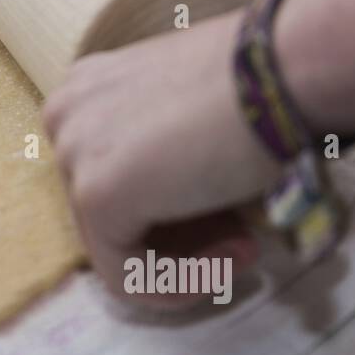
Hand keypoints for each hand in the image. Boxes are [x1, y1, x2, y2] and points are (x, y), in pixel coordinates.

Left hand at [43, 10, 278, 308]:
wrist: (288, 69)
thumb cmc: (259, 83)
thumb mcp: (189, 109)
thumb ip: (164, 151)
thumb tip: (182, 205)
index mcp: (86, 87)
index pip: (112, 174)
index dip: (171, 208)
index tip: (231, 216)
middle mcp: (66, 115)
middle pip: (111, 210)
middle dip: (179, 235)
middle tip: (242, 237)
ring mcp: (74, 155)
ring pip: (115, 245)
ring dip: (184, 260)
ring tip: (244, 247)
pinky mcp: (95, 195)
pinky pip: (123, 274)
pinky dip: (175, 285)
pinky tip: (228, 262)